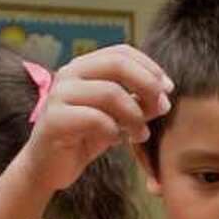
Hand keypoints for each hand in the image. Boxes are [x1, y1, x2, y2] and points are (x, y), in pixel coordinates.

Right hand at [21, 46, 172, 192]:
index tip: (168, 89)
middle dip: (147, 85)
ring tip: (140, 134)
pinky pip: (95, 118)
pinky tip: (116, 140)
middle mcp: (70, 74)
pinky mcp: (54, 119)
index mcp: (85, 67)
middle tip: (161, 108)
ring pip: (110, 92)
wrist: (50, 166)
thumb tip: (164, 98)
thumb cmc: (85, 137)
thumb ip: (138, 104)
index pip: (122, 52)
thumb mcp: (118, 117)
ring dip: (134, 115)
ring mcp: (59, 94)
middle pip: (117, 64)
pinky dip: (114, 131)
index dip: (150, 68)